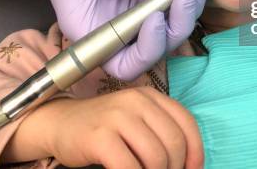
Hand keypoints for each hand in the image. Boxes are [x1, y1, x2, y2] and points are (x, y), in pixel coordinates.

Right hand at [2, 0, 215, 80]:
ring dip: (188, 11)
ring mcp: (129, 16)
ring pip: (167, 29)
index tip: (157, 16)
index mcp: (91, 35)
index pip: (125, 63)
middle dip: (176, 25)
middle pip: (153, 48)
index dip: (148, 48)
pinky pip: (168, 6)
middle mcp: (113, 32)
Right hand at [49, 88, 203, 168]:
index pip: (187, 123)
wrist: (60, 123)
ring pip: (156, 157)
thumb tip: (189, 164)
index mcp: (150, 96)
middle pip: (174, 143)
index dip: (195, 153)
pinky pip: (129, 167)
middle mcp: (136, 101)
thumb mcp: (137, 120)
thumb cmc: (104, 128)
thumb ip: (160, 132)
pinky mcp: (99, 137)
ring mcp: (117, 117)